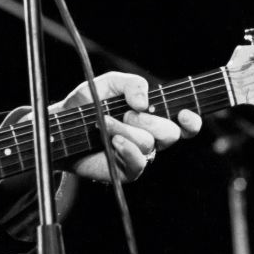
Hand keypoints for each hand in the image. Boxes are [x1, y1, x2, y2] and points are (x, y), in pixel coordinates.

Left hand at [53, 72, 200, 182]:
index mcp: (153, 117)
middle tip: (126, 113)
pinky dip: (126, 149)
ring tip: (104, 123)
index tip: (183, 113)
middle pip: (170, 133)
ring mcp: (140, 155)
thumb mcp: (108, 83)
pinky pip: (138, 163)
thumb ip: (130, 83)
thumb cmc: (88, 103)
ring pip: (148, 144)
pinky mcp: (127, 171)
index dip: (191, 120)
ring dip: (125, 129)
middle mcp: (151, 138)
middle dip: (149, 120)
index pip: (184, 123)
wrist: (62, 127)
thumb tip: (145, 101)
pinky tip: (113, 141)